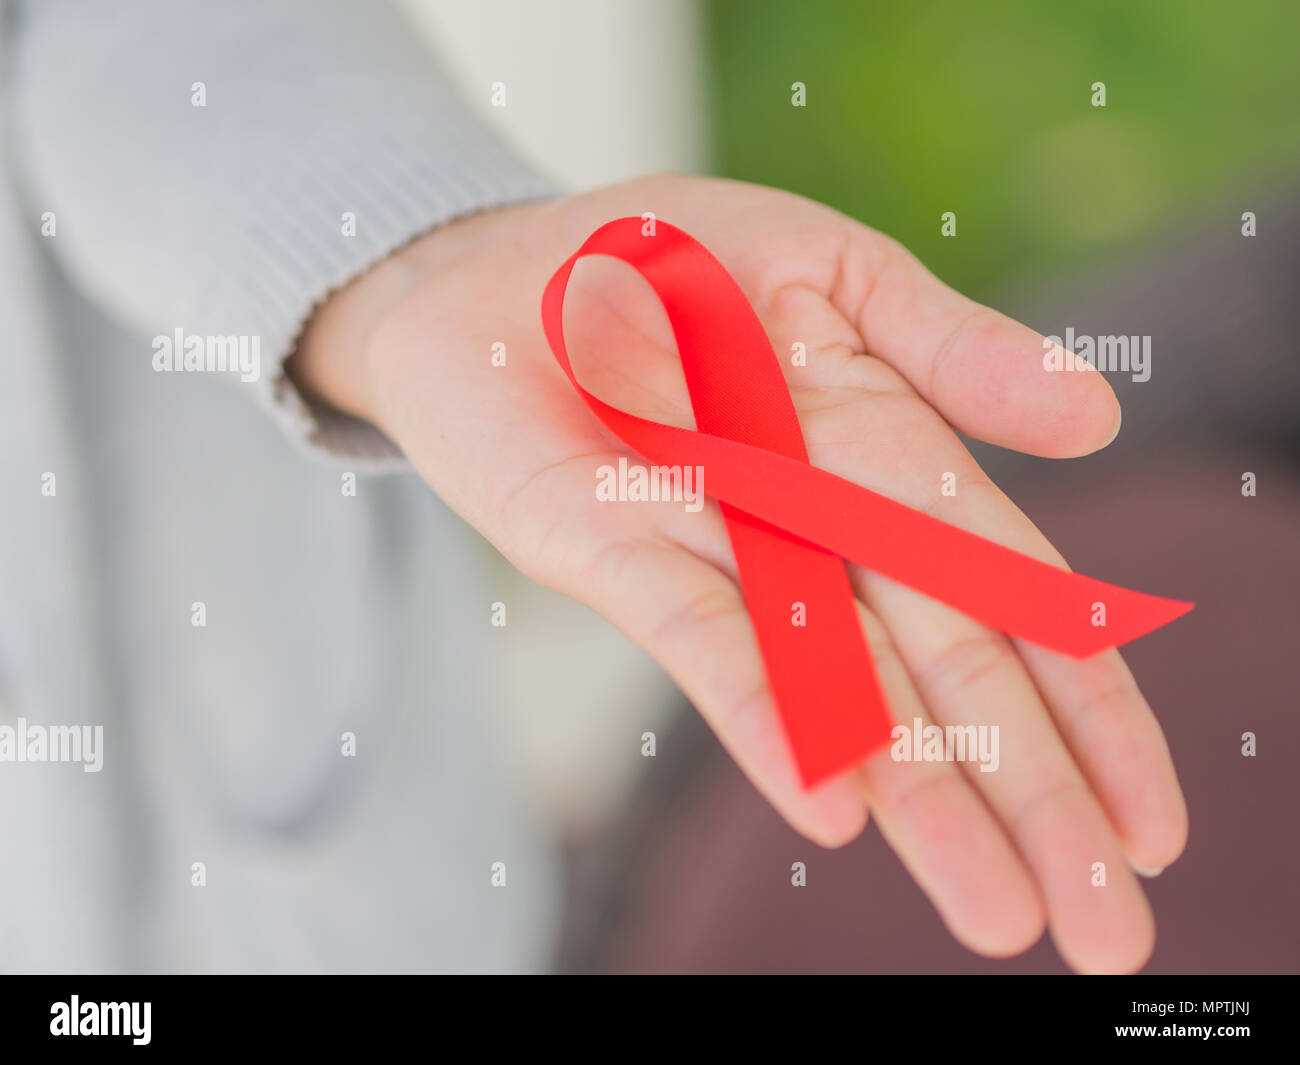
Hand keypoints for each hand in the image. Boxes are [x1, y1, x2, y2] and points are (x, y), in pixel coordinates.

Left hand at [292, 173, 1186, 972]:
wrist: (494, 263)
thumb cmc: (669, 259)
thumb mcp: (827, 270)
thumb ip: (947, 344)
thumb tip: (1098, 421)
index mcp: (883, 451)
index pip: (1009, 588)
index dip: (1087, 703)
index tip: (1150, 824)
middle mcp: (808, 523)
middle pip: (940, 665)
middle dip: (1028, 792)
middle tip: (1109, 930)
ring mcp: (713, 544)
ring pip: (835, 680)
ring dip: (919, 798)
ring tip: (997, 918)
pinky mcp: (608, 549)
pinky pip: (700, 634)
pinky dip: (767, 709)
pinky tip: (835, 807)